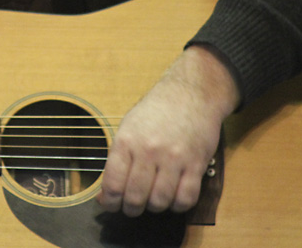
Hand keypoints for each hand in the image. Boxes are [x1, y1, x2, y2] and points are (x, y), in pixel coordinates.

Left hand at [97, 45, 238, 216]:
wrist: (191, 92)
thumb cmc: (156, 111)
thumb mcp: (128, 127)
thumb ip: (117, 160)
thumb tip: (104, 196)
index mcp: (126, 141)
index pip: (113, 184)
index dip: (110, 202)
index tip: (111, 205)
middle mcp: (149, 150)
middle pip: (136, 197)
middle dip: (131, 208)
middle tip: (133, 206)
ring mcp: (174, 158)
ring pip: (160, 201)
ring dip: (154, 207)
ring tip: (153, 199)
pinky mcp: (196, 163)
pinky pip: (186, 198)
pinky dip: (177, 205)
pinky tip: (173, 198)